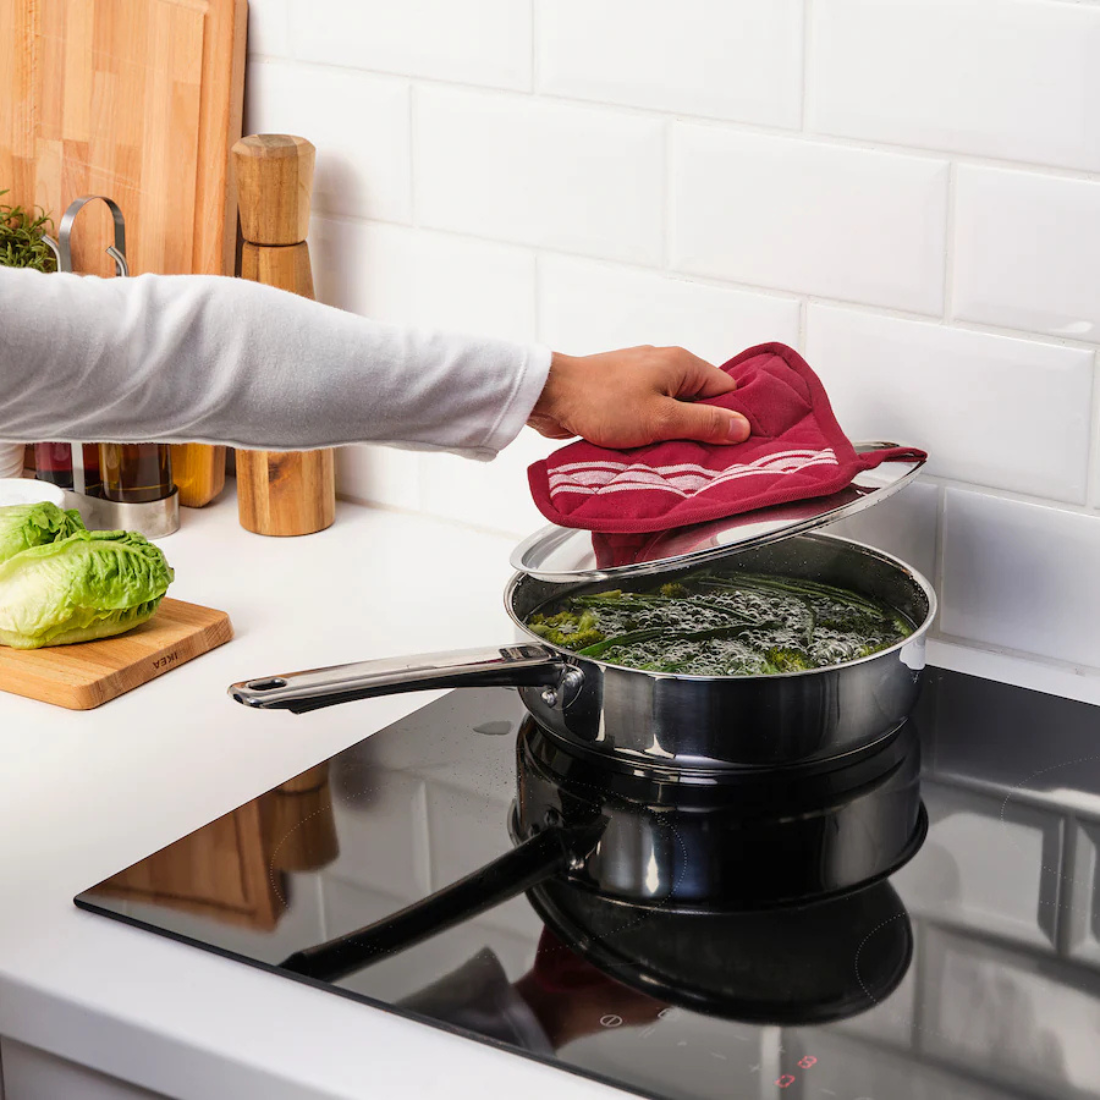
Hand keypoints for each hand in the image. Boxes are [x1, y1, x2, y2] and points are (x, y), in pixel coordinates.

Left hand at [528, 346, 750, 448]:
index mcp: (681, 363)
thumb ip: (704, 423)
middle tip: (705, 459)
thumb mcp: (662, 419)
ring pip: (674, 410)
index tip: (735, 446)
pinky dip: (653, 431)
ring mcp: (642, 379)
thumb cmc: (603, 403)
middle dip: (702, 429)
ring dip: (674, 433)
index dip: (732, 418)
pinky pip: (650, 414)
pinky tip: (651, 451)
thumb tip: (742, 427)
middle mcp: (665, 366)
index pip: (726, 390)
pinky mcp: (623, 394)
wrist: (550, 397)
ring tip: (677, 459)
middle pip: (701, 401)